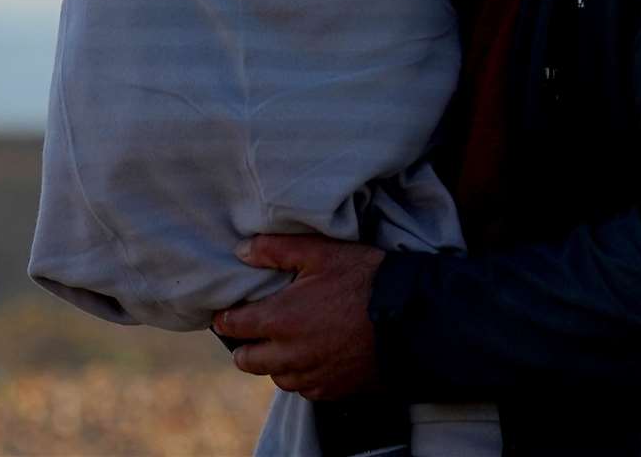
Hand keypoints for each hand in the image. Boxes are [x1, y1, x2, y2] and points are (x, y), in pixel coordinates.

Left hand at [211, 234, 385, 401]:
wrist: (413, 318)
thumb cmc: (366, 279)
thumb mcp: (321, 252)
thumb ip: (275, 250)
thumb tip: (241, 251)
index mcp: (281, 319)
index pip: (234, 327)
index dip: (226, 319)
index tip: (228, 313)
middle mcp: (291, 354)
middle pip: (248, 362)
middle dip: (245, 346)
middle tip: (254, 331)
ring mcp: (314, 376)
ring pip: (277, 378)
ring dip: (275, 363)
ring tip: (285, 344)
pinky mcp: (335, 390)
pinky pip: (306, 389)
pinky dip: (303, 376)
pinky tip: (313, 358)